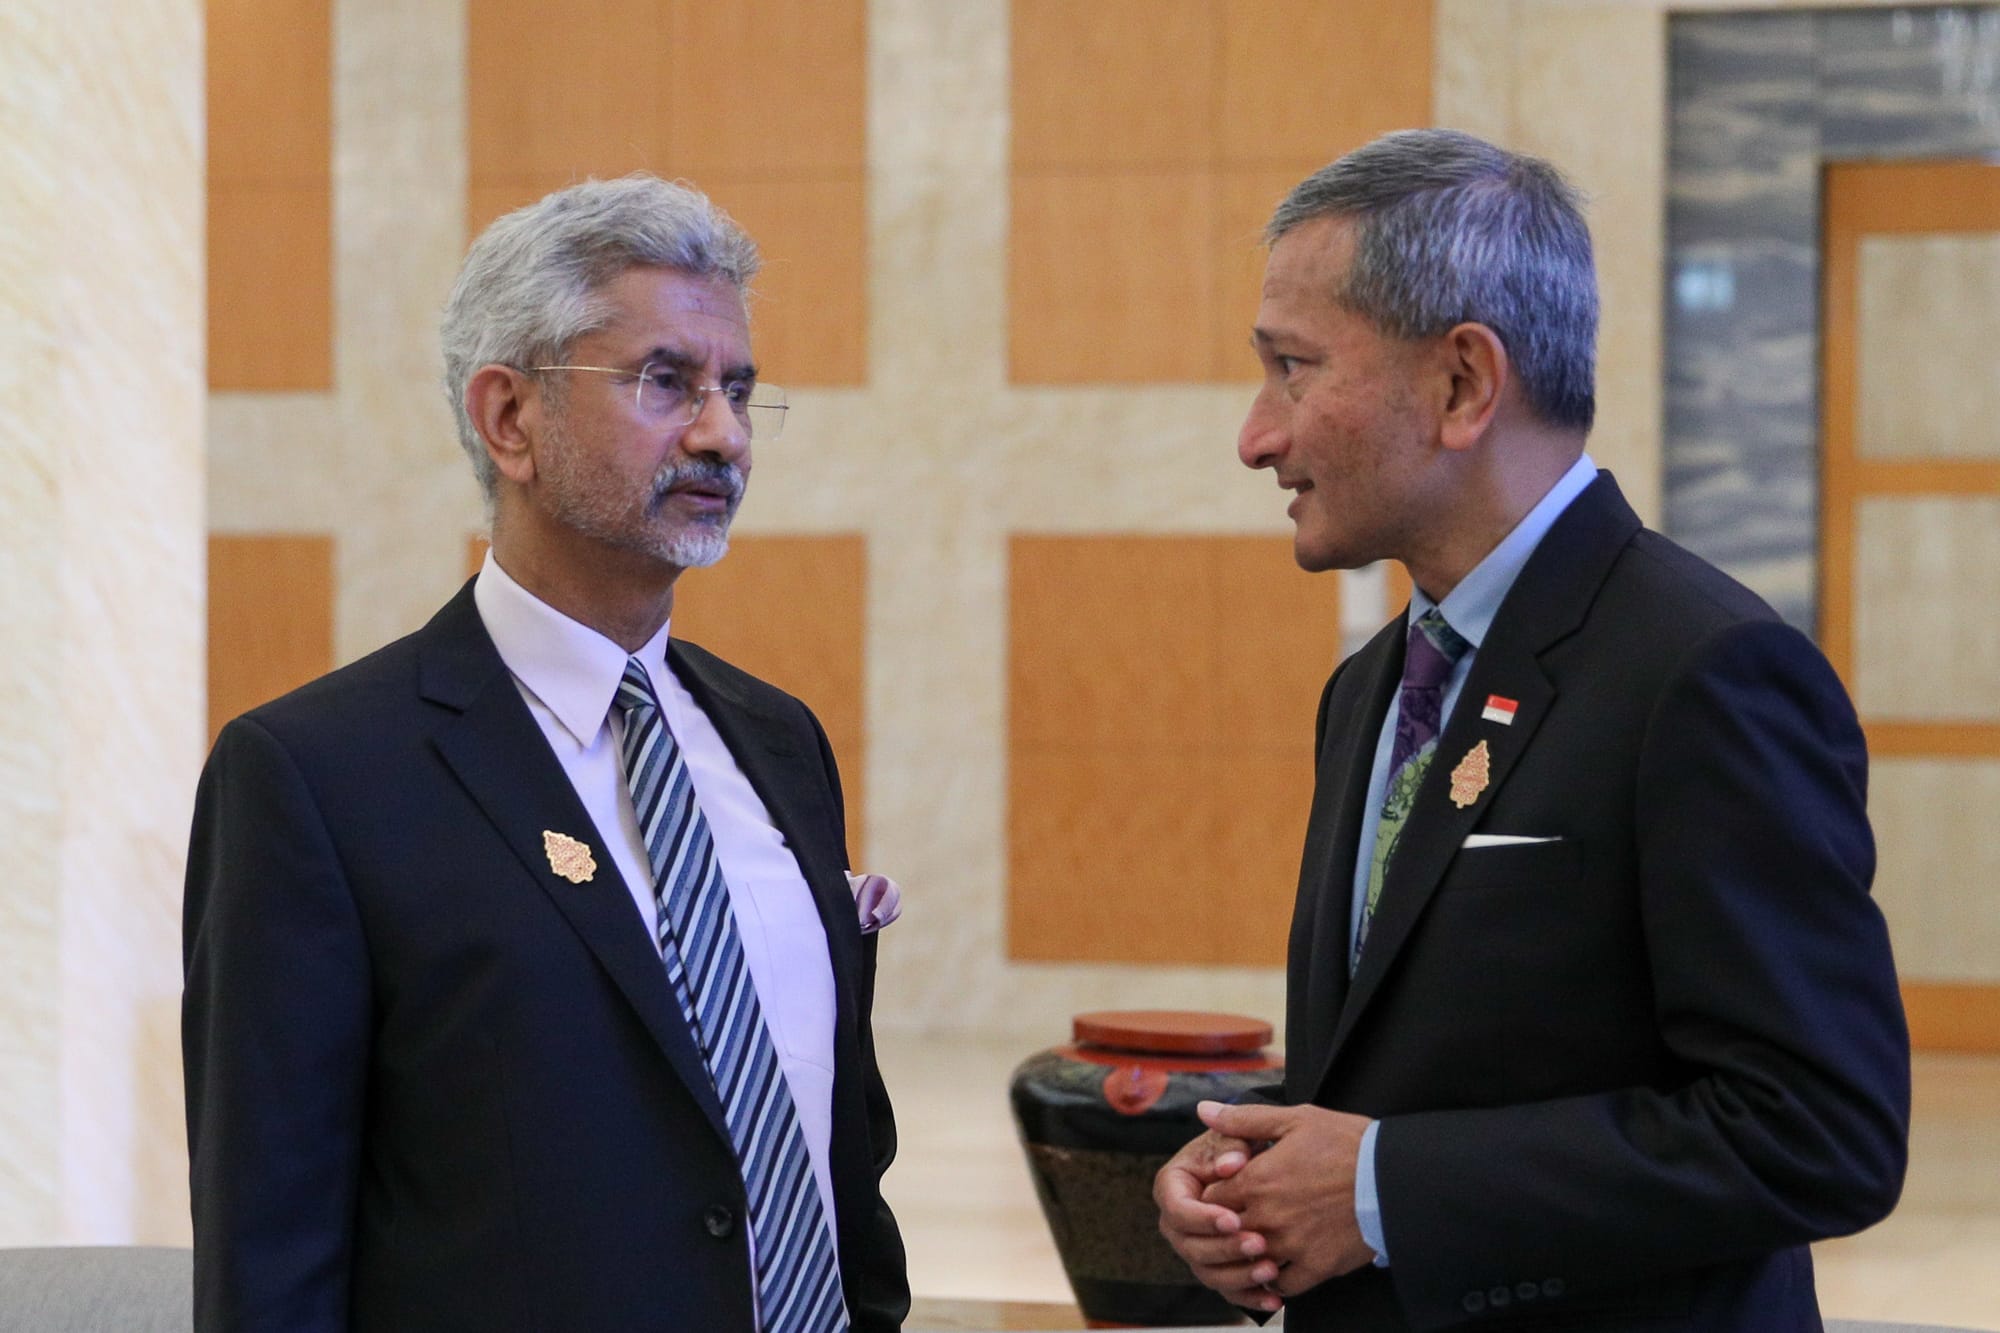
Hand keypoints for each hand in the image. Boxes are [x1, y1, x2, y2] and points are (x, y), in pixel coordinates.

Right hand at [1153, 1127, 1283, 1314]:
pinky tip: (1274, 1298)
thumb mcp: (1234, 1139)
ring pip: (1209, 1273)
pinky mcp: (1216, 1268)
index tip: (1235, 1218)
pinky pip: (1228, 1290)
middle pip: (1191, 1247)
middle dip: (1225, 1249)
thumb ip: (1232, 1145)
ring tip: (1271, 1270)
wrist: (1253, 1166)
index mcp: (1172, 1187)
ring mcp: (1194, 1248)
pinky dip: (1250, 1296)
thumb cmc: (1239, 1148)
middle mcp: (1176, 1223)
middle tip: (1259, 1243)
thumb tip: (1231, 1165)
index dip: (1204, 1218)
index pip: (1178, 1209)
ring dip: (1239, 1276)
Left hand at [1196, 1100, 1376, 1297]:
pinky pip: (1283, 1284)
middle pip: (1226, 1232)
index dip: (1214, 1196)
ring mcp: (1291, 1246)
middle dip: (1228, 1225)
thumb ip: (1244, 1119)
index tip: (1226, 1192)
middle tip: (1240, 1217)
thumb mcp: (1295, 1120)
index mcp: (1256, 1181)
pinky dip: (1278, 1277)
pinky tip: (1282, 1263)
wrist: (1394, 1177)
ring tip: (1261, 1239)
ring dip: (1251, 1251)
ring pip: (1251, 1259)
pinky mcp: (1317, 1267)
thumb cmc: (1347, 1143)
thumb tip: (1203, 1110)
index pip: (1210, 1199)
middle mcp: (1267, 1217)